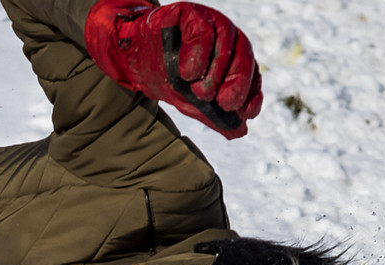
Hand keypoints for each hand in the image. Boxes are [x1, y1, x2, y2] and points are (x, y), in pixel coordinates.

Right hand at [85, 0, 262, 138]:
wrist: (132, 59)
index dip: (251, 94)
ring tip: (197, 89)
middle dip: (236, 83)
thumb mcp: (189, 100)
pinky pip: (202, 28)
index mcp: (233, 57)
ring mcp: (210, 22)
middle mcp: (226, 38)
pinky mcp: (189, 13)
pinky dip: (198, 51)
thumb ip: (214, 114)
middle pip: (244, 57)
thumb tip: (239, 131)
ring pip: (226, 41)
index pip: (251, 74)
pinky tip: (187, 72)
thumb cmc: (165, 76)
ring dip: (216, 70)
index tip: (243, 112)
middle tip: (221, 103)